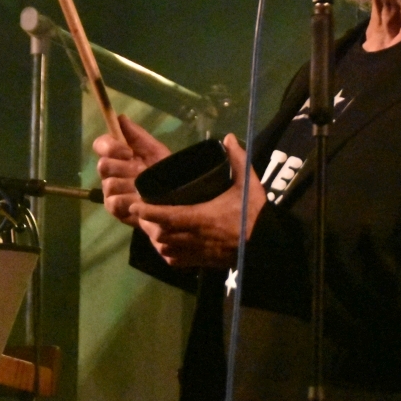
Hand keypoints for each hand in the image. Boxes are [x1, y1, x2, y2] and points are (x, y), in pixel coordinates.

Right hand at [94, 114, 170, 225]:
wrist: (177, 196)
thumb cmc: (164, 171)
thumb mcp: (155, 150)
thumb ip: (137, 135)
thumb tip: (121, 117)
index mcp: (118, 156)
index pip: (101, 144)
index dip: (110, 147)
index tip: (128, 152)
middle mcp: (111, 173)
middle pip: (102, 165)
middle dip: (124, 167)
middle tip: (142, 171)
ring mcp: (111, 192)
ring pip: (109, 184)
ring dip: (130, 184)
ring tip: (147, 188)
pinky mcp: (115, 209)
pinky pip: (114, 202)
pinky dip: (130, 200)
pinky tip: (142, 200)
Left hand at [129, 134, 266, 266]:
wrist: (265, 246)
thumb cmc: (254, 214)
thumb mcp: (248, 184)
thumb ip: (238, 160)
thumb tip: (228, 138)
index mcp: (201, 217)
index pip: (167, 216)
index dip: (148, 211)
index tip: (135, 204)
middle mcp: (194, 237)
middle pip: (160, 233)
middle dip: (149, 223)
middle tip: (143, 211)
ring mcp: (197, 252)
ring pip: (165, 248)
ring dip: (157, 237)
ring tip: (154, 224)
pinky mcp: (201, 262)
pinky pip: (176, 260)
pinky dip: (168, 252)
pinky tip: (170, 242)